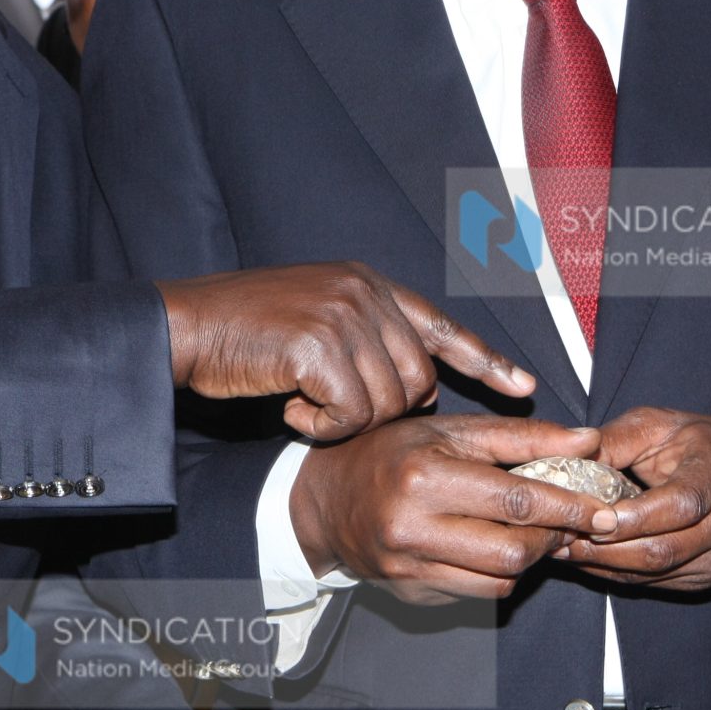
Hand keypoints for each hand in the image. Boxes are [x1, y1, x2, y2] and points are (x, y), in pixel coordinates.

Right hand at [158, 262, 533, 439]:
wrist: (187, 325)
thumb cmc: (242, 330)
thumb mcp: (313, 317)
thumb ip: (364, 337)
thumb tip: (415, 390)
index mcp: (366, 282)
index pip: (439, 323)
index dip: (483, 358)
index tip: (523, 386)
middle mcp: (363, 292)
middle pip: (417, 380)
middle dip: (385, 413)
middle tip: (333, 413)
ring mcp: (343, 314)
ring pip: (389, 401)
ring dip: (348, 421)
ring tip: (305, 407)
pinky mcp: (320, 344)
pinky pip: (352, 413)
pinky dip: (325, 427)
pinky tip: (293, 410)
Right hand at [291, 415, 614, 605]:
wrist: (325, 499)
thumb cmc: (393, 454)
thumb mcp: (450, 431)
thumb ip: (521, 438)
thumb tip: (588, 441)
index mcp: (424, 477)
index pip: (517, 500)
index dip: (570, 508)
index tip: (604, 510)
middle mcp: (413, 527)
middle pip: (514, 551)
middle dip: (552, 538)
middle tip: (568, 522)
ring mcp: (410, 567)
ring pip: (501, 580)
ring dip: (529, 559)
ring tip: (531, 532)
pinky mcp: (412, 593)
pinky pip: (478, 593)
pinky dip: (498, 573)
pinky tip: (493, 547)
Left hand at [553, 408, 710, 590]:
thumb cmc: (709, 445)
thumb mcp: (665, 424)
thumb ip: (617, 440)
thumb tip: (568, 457)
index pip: (682, 505)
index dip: (636, 517)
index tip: (594, 516)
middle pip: (664, 549)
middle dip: (605, 547)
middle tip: (559, 534)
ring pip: (656, 573)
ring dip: (603, 564)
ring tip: (562, 546)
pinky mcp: (708, 579)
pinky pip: (656, 583)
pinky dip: (616, 573)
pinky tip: (587, 558)